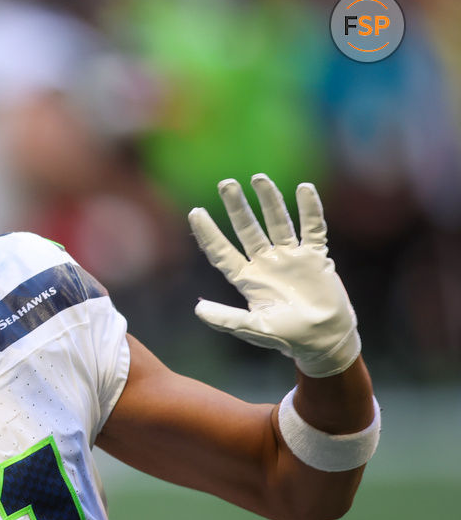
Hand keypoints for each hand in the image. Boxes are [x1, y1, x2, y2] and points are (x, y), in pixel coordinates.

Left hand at [187, 174, 359, 377]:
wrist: (325, 341)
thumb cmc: (288, 338)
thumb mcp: (254, 329)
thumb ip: (227, 319)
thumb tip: (197, 310)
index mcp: (248, 280)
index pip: (222, 252)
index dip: (208, 234)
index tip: (195, 212)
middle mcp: (266, 263)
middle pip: (247, 229)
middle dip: (237, 207)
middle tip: (225, 184)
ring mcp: (291, 258)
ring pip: (278, 222)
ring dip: (269, 201)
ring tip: (259, 179)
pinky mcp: (315, 258)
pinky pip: (313, 228)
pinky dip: (310, 209)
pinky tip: (304, 189)